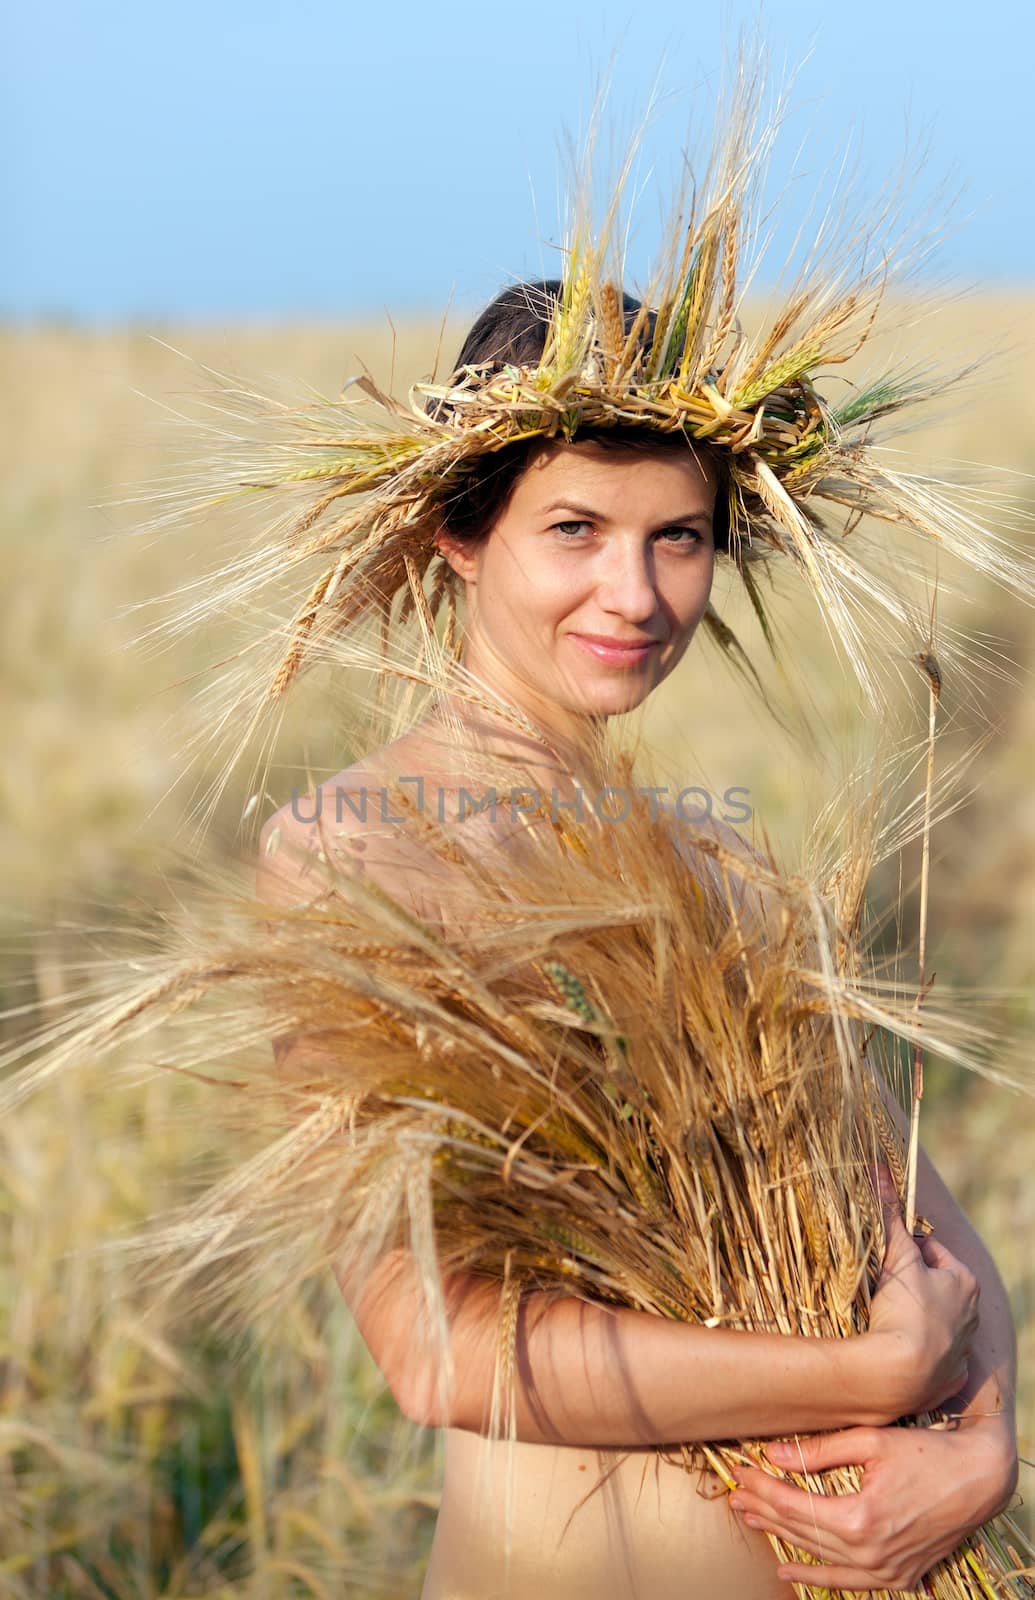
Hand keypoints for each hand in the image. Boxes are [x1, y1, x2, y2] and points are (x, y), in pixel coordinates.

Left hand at [729, 1414, 1018, 1591]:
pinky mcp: (899, 1576)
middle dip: (766, 1510)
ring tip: (751, 1522)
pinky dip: (819, 1575)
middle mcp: (871, 1552)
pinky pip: (850, 1581)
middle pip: (803, 1531)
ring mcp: (886, 1570)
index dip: (764, 1488)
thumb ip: (821, 1451)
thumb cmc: (926, 1453)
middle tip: (736, 1496)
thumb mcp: (871, 1440)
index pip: (795, 1505)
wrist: (977, 1479)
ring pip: (821, 1558)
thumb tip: (774, 1455)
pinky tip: (791, 1569)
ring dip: (783, 1540)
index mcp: (860, 1518)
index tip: (740, 1473)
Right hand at [866, 1166, 979, 1418]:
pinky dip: (917, 1353)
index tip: (884, 1256)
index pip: (932, 1252)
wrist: (899, 1376)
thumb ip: (889, 1215)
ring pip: (936, 1323)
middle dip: (911, 1284)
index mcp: (965, 1283)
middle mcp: (971, 1317)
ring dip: (914, 1318)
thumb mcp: (896, 1257)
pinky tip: (897, 1350)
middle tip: (881, 1286)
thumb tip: (880, 1169)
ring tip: (885, 1318)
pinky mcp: (949, 1380)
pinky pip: (934, 1360)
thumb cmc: (904, 1310)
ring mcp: (961, 1351)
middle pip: (935, 1288)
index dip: (905, 1249)